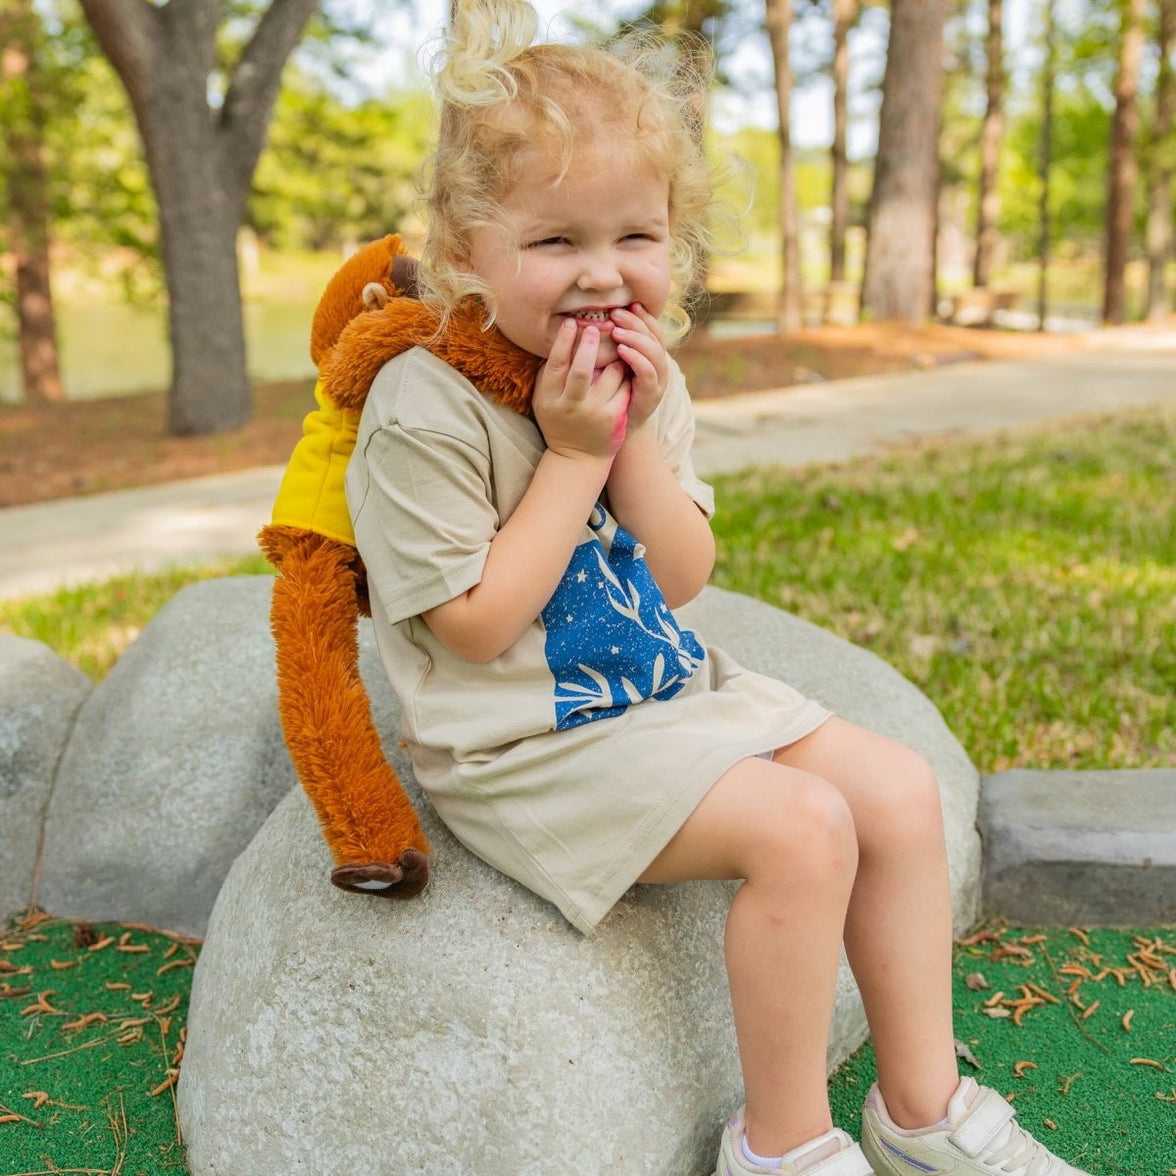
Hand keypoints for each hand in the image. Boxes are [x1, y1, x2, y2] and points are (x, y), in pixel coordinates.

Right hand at [533, 319, 631, 460]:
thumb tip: (558, 338)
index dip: (563, 341)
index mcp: (550, 399)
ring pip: (609, 374)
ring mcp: (594, 413)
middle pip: (581, 369)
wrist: (577, 458)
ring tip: (614, 350)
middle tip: (595, 328)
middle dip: (589, 345)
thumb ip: (548, 373)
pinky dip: (624, 373)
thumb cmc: (559, 421)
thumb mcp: (544, 400)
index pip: (555, 364)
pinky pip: (624, 386)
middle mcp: (571, 406)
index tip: (571, 322)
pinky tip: (624, 367)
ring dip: (613, 358)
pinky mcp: (614, 418)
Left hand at [609, 303, 668, 431]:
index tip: (626, 303)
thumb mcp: (615, 366)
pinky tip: (621, 350)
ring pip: (654, 352)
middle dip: (636, 322)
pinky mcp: (651, 395)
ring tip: (616, 331)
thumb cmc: (612, 396)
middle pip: (654, 337)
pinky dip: (636, 358)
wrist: (617, 430)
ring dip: (635, 338)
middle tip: (615, 314)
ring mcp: (658, 381)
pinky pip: (648, 372)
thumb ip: (616, 346)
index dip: (642, 315)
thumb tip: (602, 319)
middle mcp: (660, 367)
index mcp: (653, 357)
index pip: (653, 329)